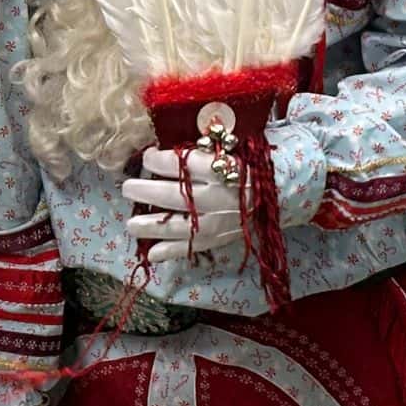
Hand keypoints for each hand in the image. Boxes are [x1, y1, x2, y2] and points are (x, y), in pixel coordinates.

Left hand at [122, 147, 242, 263]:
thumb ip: (194, 152)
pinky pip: (192, 246)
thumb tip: (156, 153)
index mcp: (223, 169)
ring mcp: (219, 221)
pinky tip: (151, 254)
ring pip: (181, 226)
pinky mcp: (220, 238)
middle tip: (127, 189)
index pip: (186, 164)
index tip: (146, 156)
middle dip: (148, 193)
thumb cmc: (244, 165)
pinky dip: (171, 252)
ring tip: (131, 224)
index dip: (160, 160)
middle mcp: (220, 197)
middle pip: (177, 196)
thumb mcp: (224, 151)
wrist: (277, 190)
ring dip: (153, 227)